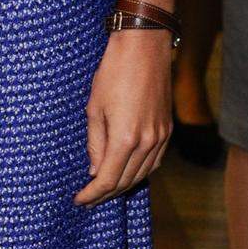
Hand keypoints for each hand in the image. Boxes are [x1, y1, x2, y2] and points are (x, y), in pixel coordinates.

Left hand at [74, 28, 172, 205]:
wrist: (144, 48)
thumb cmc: (113, 73)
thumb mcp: (94, 108)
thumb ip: (95, 143)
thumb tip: (95, 170)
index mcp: (125, 138)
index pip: (108, 180)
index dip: (93, 194)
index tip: (79, 200)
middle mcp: (147, 142)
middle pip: (126, 181)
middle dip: (106, 194)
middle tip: (88, 199)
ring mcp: (161, 137)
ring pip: (143, 173)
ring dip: (123, 185)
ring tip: (104, 189)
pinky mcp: (167, 129)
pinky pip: (154, 161)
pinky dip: (140, 171)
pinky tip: (127, 171)